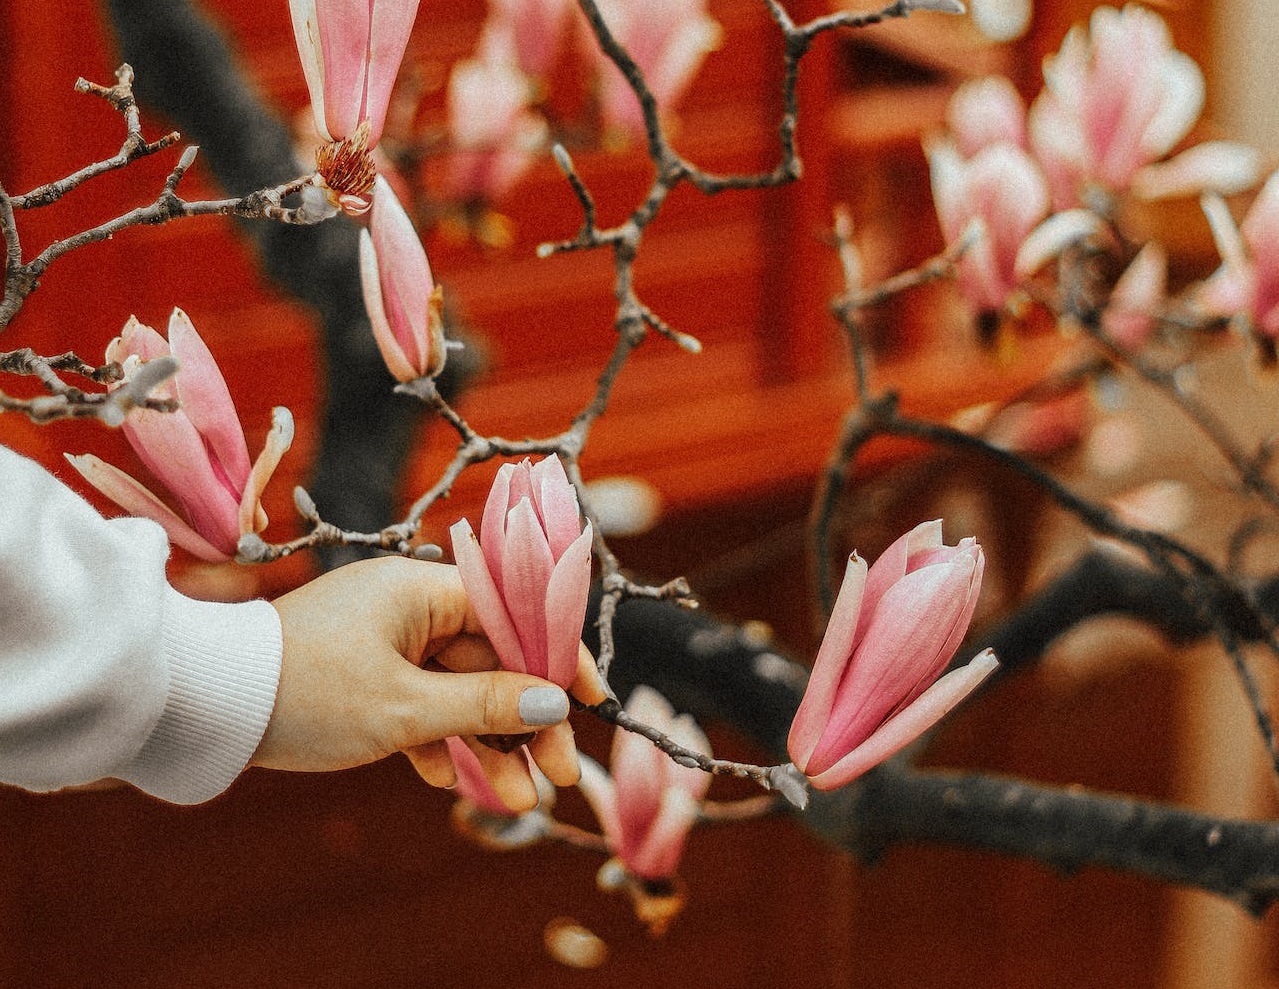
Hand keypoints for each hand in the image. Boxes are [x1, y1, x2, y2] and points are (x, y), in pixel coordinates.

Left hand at [256, 557, 606, 811]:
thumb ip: (485, 705)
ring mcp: (385, 641)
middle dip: (524, 721)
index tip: (589, 702)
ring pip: (457, 689)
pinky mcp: (362, 674)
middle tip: (557, 775)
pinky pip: (417, 702)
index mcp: (422, 589)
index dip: (556, 657)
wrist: (207, 704)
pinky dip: (435, 740)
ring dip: (485, 744)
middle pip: (491, 659)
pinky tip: (440, 781)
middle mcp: (409, 606)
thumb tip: (554, 704)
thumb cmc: (307, 691)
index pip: (512, 612)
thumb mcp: (405, 707)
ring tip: (515, 801)